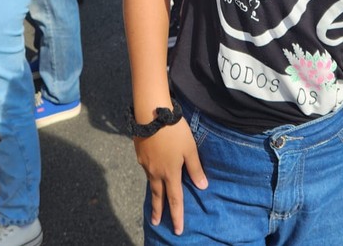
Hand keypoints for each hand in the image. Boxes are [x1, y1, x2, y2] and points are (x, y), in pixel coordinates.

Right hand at [134, 119, 207, 235]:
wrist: (151, 113)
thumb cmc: (174, 131)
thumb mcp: (190, 149)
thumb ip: (195, 168)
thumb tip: (203, 186)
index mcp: (170, 173)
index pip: (175, 200)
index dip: (176, 215)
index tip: (177, 229)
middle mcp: (156, 172)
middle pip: (158, 196)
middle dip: (158, 211)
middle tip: (156, 222)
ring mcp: (145, 164)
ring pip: (151, 182)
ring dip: (153, 193)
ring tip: (155, 200)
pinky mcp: (140, 154)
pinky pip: (146, 170)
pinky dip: (150, 175)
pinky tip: (152, 172)